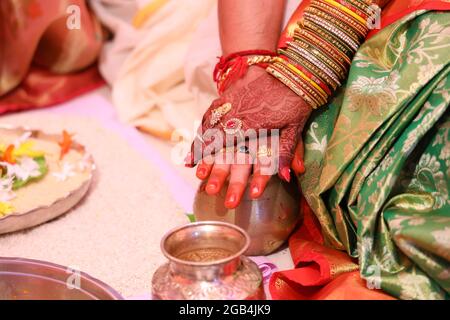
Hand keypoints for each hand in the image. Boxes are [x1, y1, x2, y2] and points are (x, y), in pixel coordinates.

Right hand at [187, 66, 310, 207]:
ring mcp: (231, 102)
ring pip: (209, 123)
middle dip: (202, 151)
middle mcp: (237, 114)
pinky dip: (204, 123)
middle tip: (192, 166)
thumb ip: (288, 153)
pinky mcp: (230, 93)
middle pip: (213, 134)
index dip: (211, 155)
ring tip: (191, 155)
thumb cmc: (294, 101)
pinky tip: (201, 131)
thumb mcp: (295, 128)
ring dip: (200, 139)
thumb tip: (286, 177)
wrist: (289, 69)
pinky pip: (212, 110)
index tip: (199, 167)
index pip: (225, 142)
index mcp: (251, 125)